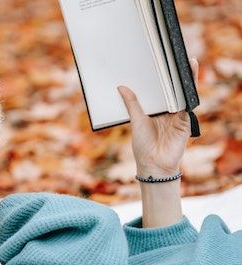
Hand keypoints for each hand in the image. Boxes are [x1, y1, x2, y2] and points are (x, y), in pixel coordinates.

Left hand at [118, 58, 198, 176]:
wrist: (154, 164)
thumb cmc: (143, 145)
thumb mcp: (136, 120)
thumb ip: (132, 103)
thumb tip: (121, 87)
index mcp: (156, 110)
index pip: (159, 90)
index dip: (160, 77)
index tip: (159, 61)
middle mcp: (168, 110)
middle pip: (172, 89)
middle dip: (174, 74)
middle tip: (173, 55)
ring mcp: (178, 115)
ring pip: (183, 93)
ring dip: (186, 79)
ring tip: (186, 61)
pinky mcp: (185, 120)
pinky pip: (189, 103)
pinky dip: (190, 92)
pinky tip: (189, 80)